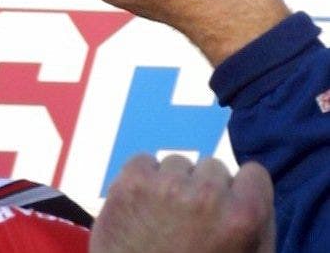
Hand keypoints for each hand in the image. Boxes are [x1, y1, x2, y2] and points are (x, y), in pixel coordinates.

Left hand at [91, 155, 273, 251]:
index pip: (254, 174)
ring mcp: (165, 185)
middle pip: (213, 168)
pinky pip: (145, 162)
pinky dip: (144, 183)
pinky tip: (143, 213)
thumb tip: (254, 193)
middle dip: (205, 193)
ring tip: (165, 223)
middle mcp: (207, 193)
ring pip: (178, 165)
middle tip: (192, 226)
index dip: (241, 196)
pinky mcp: (130, 183)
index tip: (227, 214)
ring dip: (174, 187)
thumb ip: (260, 229)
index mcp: (243, 217)